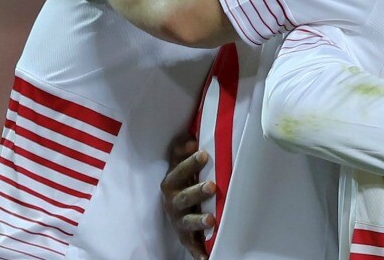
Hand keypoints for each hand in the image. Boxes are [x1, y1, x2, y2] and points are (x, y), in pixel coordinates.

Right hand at [161, 134, 215, 259]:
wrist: (178, 210)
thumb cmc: (185, 182)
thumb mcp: (181, 166)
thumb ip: (182, 150)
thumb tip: (190, 136)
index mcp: (172, 182)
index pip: (177, 171)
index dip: (188, 163)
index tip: (203, 153)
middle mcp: (172, 202)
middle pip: (182, 198)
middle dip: (196, 192)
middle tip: (211, 186)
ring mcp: (179, 220)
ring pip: (187, 222)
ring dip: (199, 221)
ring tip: (211, 220)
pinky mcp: (186, 237)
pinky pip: (192, 245)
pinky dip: (199, 252)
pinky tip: (206, 257)